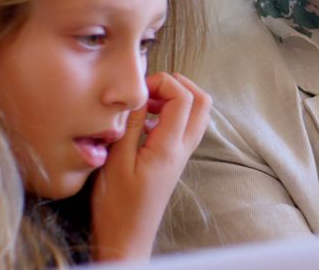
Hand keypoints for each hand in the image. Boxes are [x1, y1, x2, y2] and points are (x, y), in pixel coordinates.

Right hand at [90, 72, 211, 261]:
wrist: (127, 236)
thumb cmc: (117, 205)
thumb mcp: (116, 161)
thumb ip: (130, 125)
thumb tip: (139, 94)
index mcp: (170, 147)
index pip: (185, 97)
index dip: (164, 82)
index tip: (139, 89)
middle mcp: (183, 148)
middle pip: (202, 101)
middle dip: (179, 84)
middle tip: (149, 88)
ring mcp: (182, 154)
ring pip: (196, 114)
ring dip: (176, 98)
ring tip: (145, 103)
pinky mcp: (175, 159)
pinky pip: (184, 127)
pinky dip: (171, 114)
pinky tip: (145, 121)